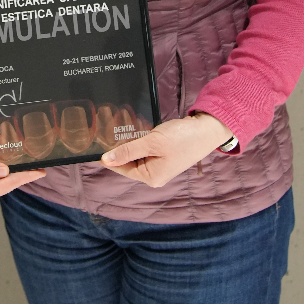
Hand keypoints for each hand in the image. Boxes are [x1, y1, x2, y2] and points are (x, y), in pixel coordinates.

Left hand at [100, 114, 232, 188]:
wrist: (208, 129)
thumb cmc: (182, 138)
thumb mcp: (153, 143)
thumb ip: (128, 151)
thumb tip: (105, 160)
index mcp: (151, 177)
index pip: (121, 167)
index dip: (108, 156)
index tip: (95, 144)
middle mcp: (154, 174)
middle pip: (128, 161)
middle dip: (119, 146)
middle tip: (106, 129)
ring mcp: (160, 164)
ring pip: (136, 153)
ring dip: (129, 141)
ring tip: (118, 126)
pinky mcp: (164, 154)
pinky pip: (145, 148)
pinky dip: (140, 139)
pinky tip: (134, 127)